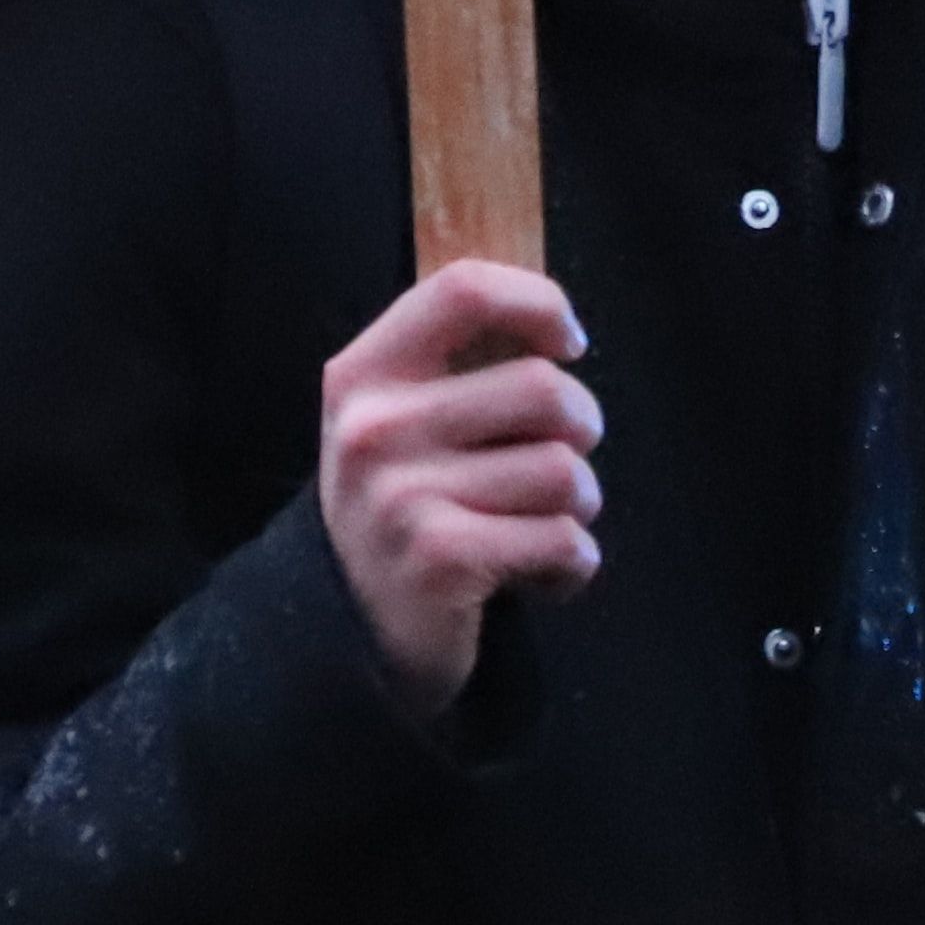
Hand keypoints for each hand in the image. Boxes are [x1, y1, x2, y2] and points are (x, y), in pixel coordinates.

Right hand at [316, 258, 602, 710]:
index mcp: (363, 373)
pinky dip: (573, 565)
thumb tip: (557, 329)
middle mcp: (374, 427)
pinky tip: (538, 576)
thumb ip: (456, 366)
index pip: (464, 290)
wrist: (343, 634)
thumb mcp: (396, 421)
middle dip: (581, 429)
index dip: (537, 303)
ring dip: (579, 507)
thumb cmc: (400, 507)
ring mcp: (402, 495)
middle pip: (543, 387)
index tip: (569, 343)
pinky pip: (564, 541)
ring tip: (541, 528)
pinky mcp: (441, 559)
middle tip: (561, 462)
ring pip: (565, 471)